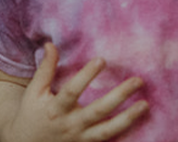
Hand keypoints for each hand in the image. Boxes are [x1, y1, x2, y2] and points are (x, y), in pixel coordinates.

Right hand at [0, 43, 147, 141]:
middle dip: (119, 96)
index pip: (72, 91)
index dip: (86, 76)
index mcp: (55, 108)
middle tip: (138, 80)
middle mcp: (70, 124)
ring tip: (145, 104)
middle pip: (97, 111)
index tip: (102, 59)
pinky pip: (108, 140)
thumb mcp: (34, 91)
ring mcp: (80, 138)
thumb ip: (45, 69)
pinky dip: (124, 133)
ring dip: (128, 118)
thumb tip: (51, 45)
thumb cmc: (31, 113)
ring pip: (108, 130)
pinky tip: (140, 122)